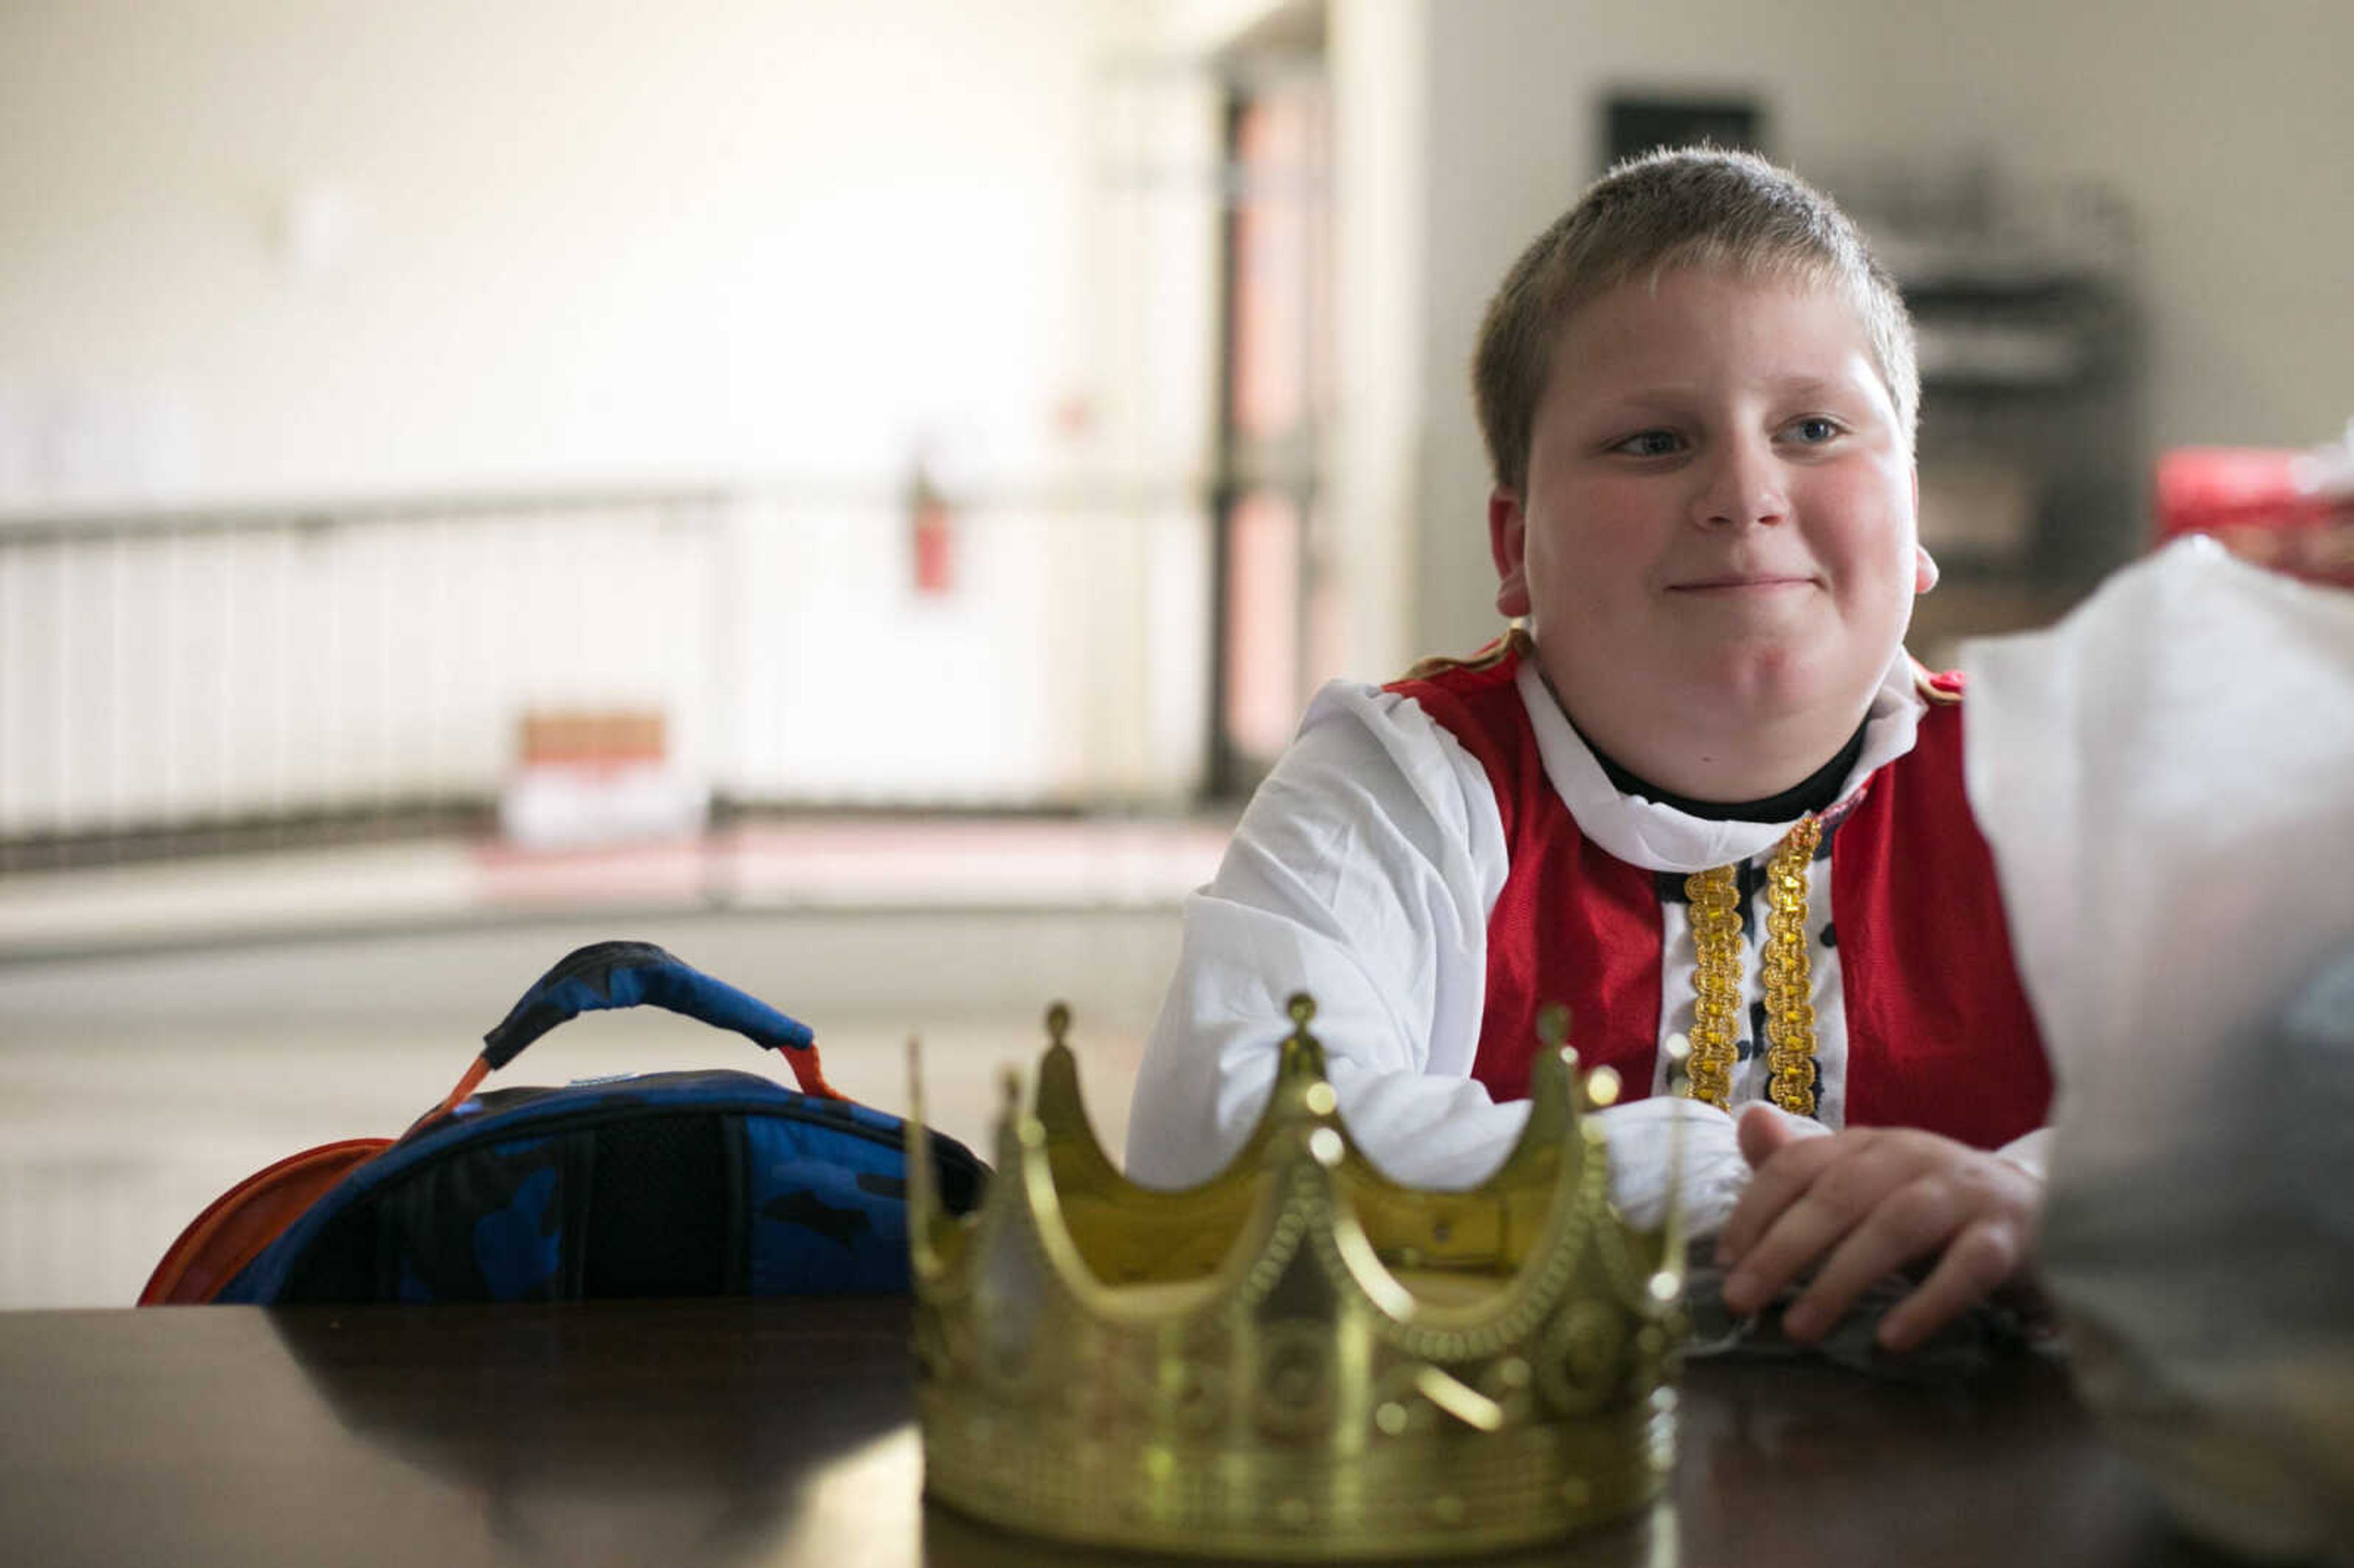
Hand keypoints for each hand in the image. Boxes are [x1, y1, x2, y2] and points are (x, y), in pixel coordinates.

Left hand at [1714, 1107, 2040, 1353]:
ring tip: (1800, 1328)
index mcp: (1870, 1146)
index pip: (1800, 1165)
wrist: (2045, 1218)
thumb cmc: (1935, 1210)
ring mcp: (1965, 1192)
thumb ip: (1803, 1167)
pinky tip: (1891, 1339)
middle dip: (1783, 1248)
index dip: (1756, 1210)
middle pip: (1839, 1195)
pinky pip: (1968, 1266)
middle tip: (1740, 1300)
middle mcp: (1914, 1156)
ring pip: (1896, 1226)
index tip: (1723, 1263)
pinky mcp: (2012, 1235)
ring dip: (1841, 1278)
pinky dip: (1927, 1301)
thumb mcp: (1864, 1188)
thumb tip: (1748, 1121)